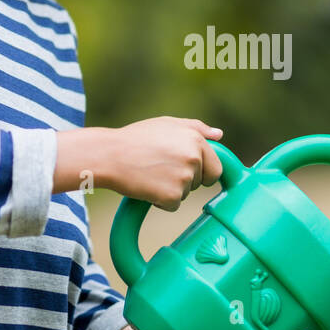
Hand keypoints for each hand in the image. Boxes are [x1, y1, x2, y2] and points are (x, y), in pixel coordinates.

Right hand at [103, 116, 225, 210]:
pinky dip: (160, 201)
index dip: (202, 171)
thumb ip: (196, 128)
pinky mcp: (172, 196)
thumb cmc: (136, 138)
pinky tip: (146, 186)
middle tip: (162, 170)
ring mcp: (185, 178)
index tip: (187, 171)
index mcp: (196, 140)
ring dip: (171, 189)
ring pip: (186, 193)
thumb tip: (219, 135)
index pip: (216, 167)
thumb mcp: (166, 124)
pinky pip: (173, 205)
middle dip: (187, 180)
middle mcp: (195, 158)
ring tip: (150, 174)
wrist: (109, 156)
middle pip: (201, 182)